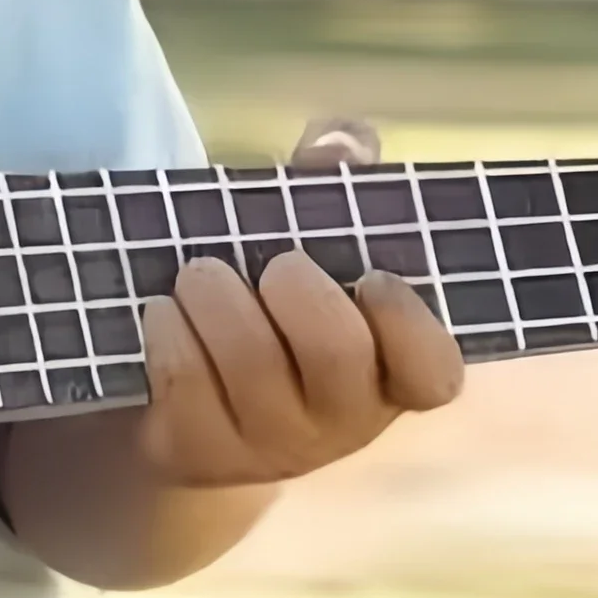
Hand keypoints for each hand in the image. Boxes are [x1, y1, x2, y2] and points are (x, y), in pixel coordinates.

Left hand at [136, 116, 463, 490]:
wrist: (190, 400)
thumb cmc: (276, 309)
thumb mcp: (314, 247)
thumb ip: (337, 184)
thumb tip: (341, 141)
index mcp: (391, 375)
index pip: (434, 375)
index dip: (408, 324)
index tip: (371, 275)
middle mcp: (343, 424)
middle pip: (335, 354)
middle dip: (298, 289)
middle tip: (274, 263)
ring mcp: (272, 448)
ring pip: (252, 362)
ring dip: (219, 296)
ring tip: (200, 273)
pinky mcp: (201, 455)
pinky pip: (187, 381)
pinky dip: (171, 329)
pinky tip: (164, 311)